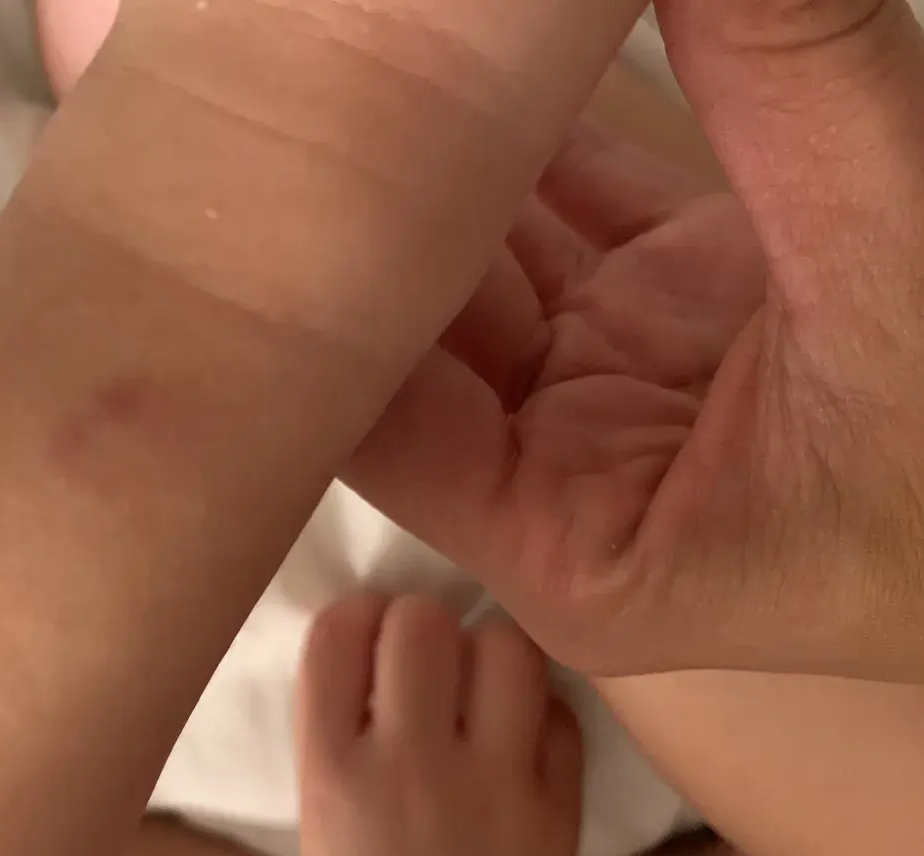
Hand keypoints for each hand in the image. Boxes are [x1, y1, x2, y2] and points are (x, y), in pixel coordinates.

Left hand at [348, 0, 923, 680]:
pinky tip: (466, 61)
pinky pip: (561, 214)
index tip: (251, 156)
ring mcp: (613, 383)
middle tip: (296, 70)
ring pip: (484, 256)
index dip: (307, 285)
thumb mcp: (899, 260)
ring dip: (439, 154)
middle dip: (365, 201)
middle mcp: (568, 475)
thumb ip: (795, 76)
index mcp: (579, 550)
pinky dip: (525, 133)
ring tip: (361, 46)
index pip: (377, 417)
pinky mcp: (664, 312)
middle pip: (416, 329)